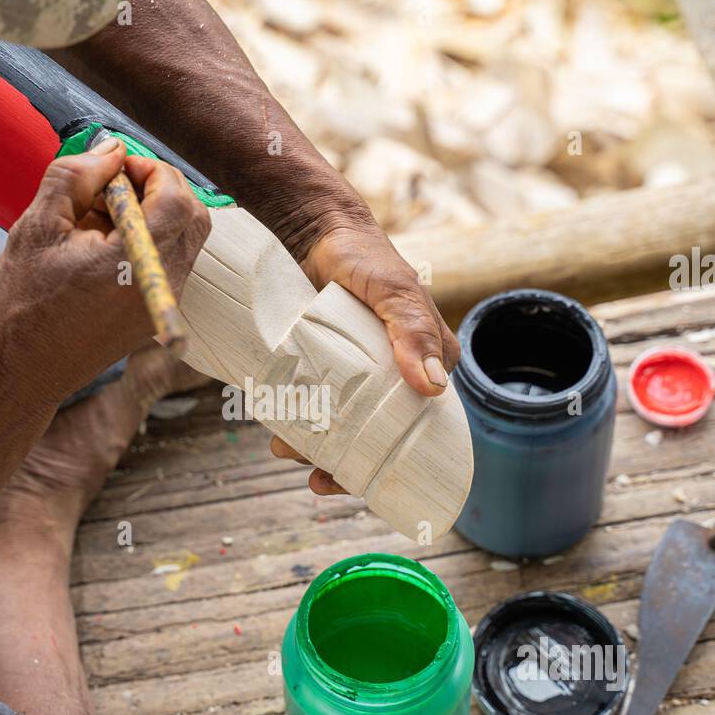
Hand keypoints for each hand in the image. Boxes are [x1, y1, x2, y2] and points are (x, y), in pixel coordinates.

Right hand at [0, 140, 211, 406]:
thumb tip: (112, 149)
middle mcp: (164, 288)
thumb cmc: (22, 303)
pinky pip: (167, 263)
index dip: (150, 169)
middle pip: (192, 216)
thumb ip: (76, 175)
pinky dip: (144, 241)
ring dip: (149, 214)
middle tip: (110, 185)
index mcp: (138, 264)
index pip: (177, 198)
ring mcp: (163, 305)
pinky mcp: (154, 315)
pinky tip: (98, 246)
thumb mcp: (38, 226)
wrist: (20, 373)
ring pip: (182, 239)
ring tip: (95, 218)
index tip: (114, 165)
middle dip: (157, 188)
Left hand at [275, 220, 460, 495]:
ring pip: (344, 423)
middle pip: (379, 434)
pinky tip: (280, 433)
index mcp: (429, 361)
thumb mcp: (394, 292)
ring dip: (317, 448)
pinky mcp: (330, 363)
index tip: (363, 483)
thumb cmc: (365, 256)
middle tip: (315, 478)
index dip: (397, 462)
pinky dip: (301, 423)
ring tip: (286, 452)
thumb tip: (434, 388)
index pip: (423, 425)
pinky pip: (319, 402)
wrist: (316, 230)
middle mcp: (398, 371)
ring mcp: (361, 370)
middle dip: (347, 465)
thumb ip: (414, 331)